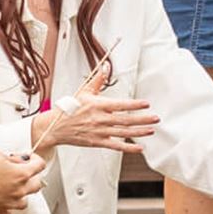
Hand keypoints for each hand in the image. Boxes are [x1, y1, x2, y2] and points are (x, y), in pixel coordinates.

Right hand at [0, 149, 46, 213]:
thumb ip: (12, 158)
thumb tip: (18, 160)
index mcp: (22, 175)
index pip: (40, 166)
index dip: (36, 159)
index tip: (31, 158)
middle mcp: (21, 190)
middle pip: (38, 184)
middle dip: (33, 176)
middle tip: (24, 170)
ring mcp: (13, 202)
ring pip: (27, 198)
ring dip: (24, 191)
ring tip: (14, 185)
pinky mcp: (4, 210)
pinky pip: (14, 207)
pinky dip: (13, 202)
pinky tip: (6, 196)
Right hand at [36, 91, 158, 153]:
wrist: (56, 127)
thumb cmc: (71, 108)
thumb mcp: (84, 91)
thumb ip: (98, 79)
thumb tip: (106, 65)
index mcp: (98, 105)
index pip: (120, 105)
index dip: (134, 105)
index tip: (146, 104)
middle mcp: (100, 119)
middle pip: (125, 120)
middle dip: (143, 119)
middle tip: (156, 118)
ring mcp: (99, 132)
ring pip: (123, 133)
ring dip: (139, 132)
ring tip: (151, 130)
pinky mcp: (97, 142)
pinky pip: (115, 146)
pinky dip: (128, 147)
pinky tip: (139, 148)